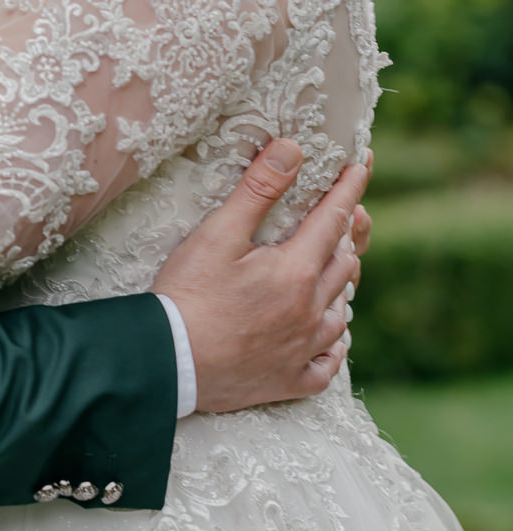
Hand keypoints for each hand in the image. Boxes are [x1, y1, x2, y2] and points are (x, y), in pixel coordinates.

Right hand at [155, 139, 368, 413]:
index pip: (332, 219)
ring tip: (333, 274)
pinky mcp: (289, 380)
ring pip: (340, 313)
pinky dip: (332, 346)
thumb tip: (293, 150)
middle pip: (344, 265)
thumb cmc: (188, 296)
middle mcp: (310, 310)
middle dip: (344, 236)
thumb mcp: (218, 234)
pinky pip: (327, 363)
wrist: (169, 363)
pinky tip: (329, 338)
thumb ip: (258, 190)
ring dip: (340, 288)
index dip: (348, 189)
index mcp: (296, 271)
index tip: (361, 166)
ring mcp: (303, 349)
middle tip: (342, 218)